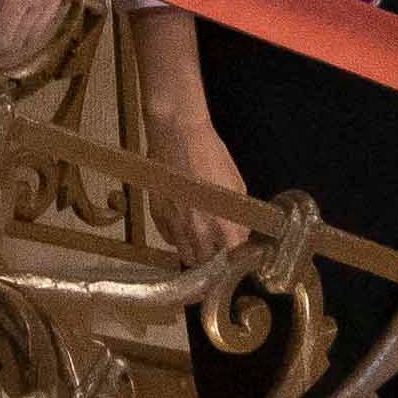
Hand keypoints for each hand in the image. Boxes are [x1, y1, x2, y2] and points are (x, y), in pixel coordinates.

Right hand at [144, 80, 249, 255]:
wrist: (178, 134)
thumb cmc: (212, 156)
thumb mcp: (237, 186)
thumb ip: (239, 217)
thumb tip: (239, 235)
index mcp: (225, 225)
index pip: (233, 260)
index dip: (236, 258)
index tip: (237, 255)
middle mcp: (199, 232)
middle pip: (208, 263)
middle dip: (215, 257)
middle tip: (218, 246)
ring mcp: (176, 226)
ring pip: (187, 256)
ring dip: (195, 251)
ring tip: (200, 239)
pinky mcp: (158, 217)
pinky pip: (170, 239)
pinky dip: (177, 238)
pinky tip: (183, 224)